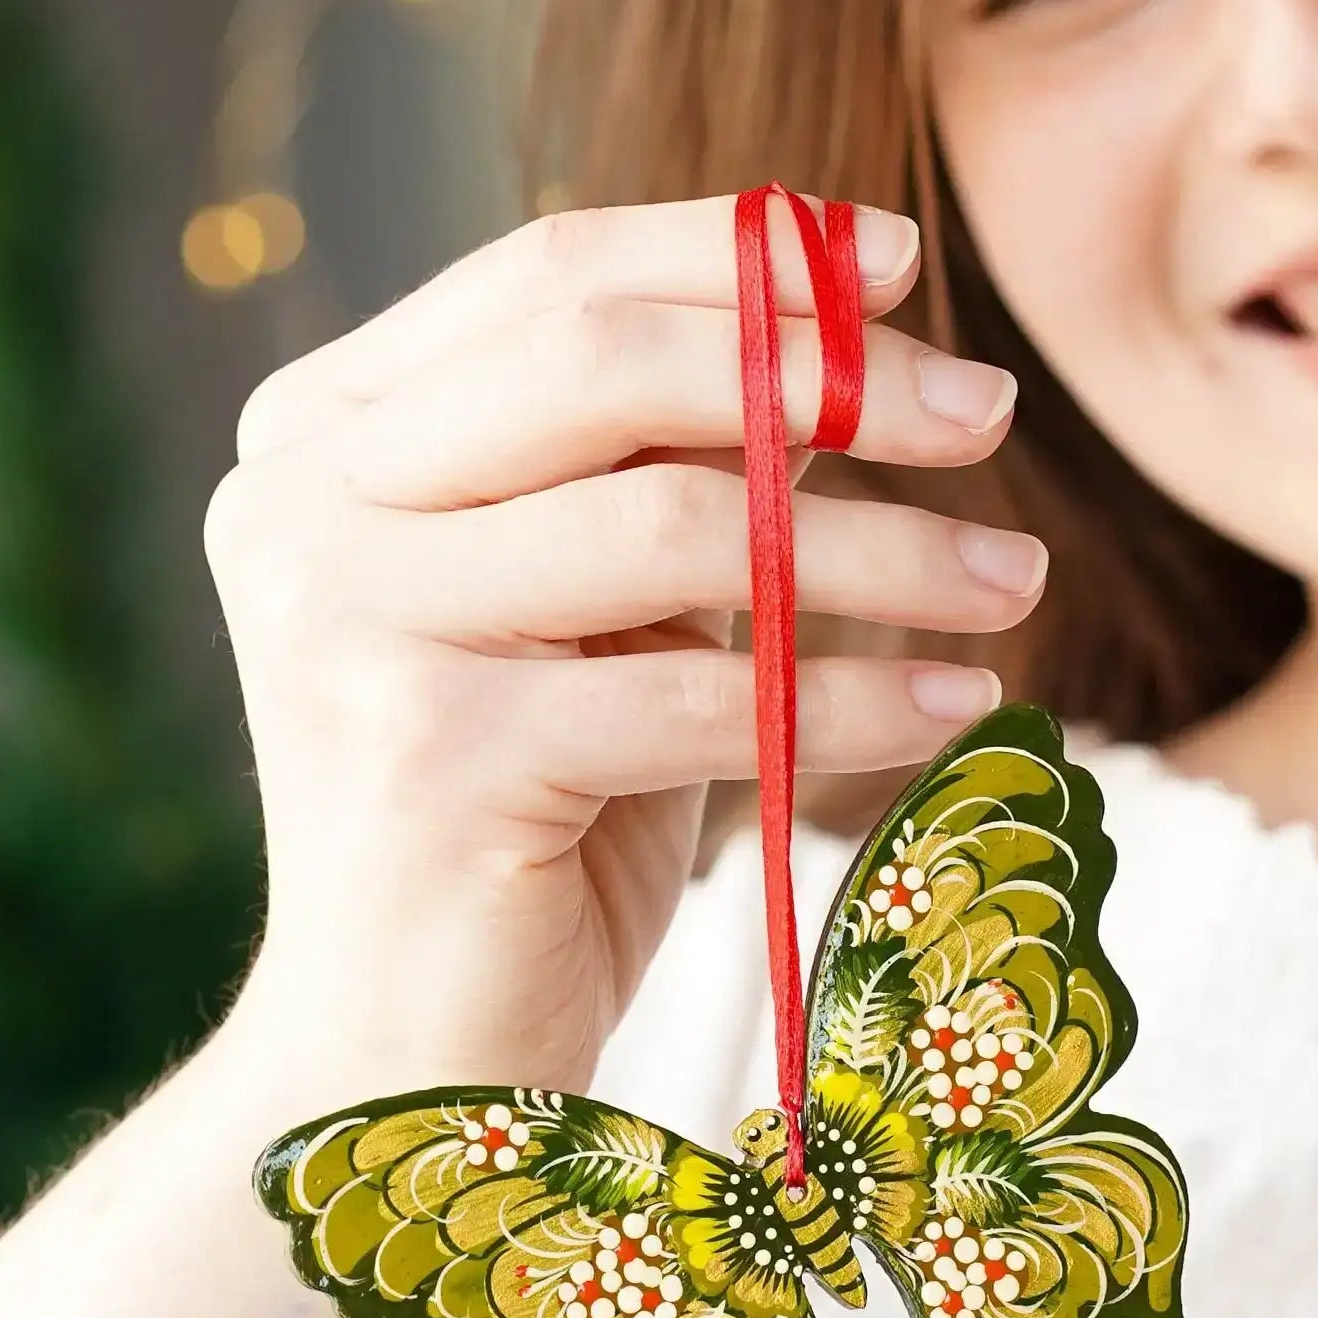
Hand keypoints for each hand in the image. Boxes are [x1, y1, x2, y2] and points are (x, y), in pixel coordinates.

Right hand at [205, 196, 1037, 1093]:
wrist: (399, 1065)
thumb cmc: (527, 818)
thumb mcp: (589, 607)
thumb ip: (654, 469)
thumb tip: (849, 332)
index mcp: (325, 432)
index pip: (549, 276)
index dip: (737, 251)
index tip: (905, 260)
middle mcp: (301, 504)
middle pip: (603, 360)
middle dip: (826, 374)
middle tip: (990, 409)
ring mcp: (350, 628)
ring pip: (677, 527)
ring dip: (883, 545)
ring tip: (1015, 574)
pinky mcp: (431, 759)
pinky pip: (704, 693)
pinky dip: (859, 692)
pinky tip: (962, 699)